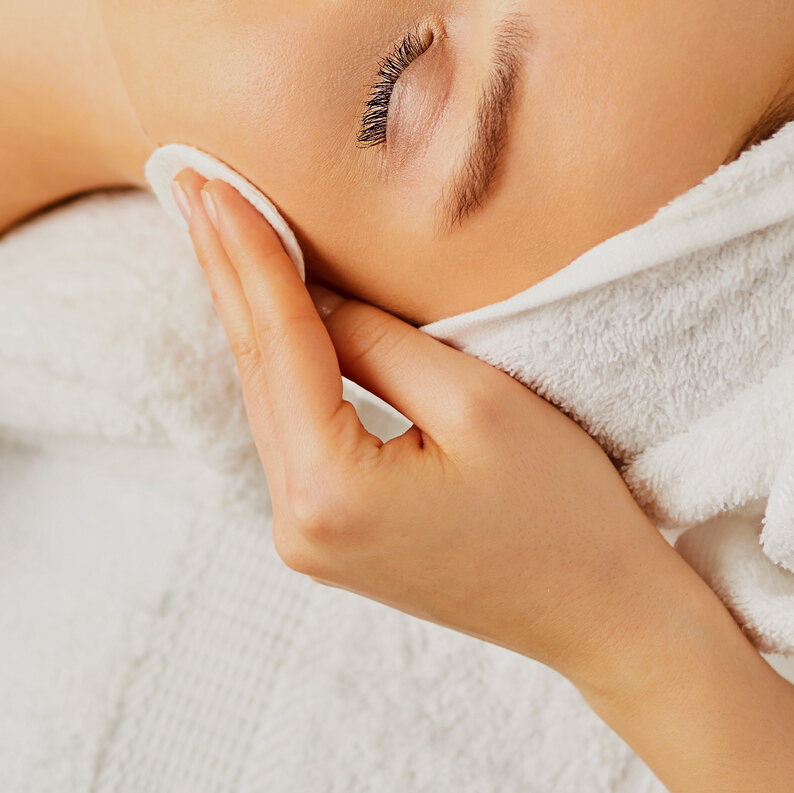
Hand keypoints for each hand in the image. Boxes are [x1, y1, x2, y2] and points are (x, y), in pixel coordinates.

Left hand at [174, 172, 731, 696]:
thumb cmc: (564, 509)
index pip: (279, 343)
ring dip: (244, 308)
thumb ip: (379, 340)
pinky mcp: (328, 536)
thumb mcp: (476, 399)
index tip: (213, 179)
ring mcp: (307, 538)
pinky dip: (277, 360)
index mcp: (331, 490)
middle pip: (256, 370)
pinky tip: (262, 304)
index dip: (248, 253)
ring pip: (267, 398)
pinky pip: (290, 428)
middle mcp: (298, 523)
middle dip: (226, 269)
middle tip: (188, 177)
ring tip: (212, 222)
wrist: (605, 615)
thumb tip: (313, 291)